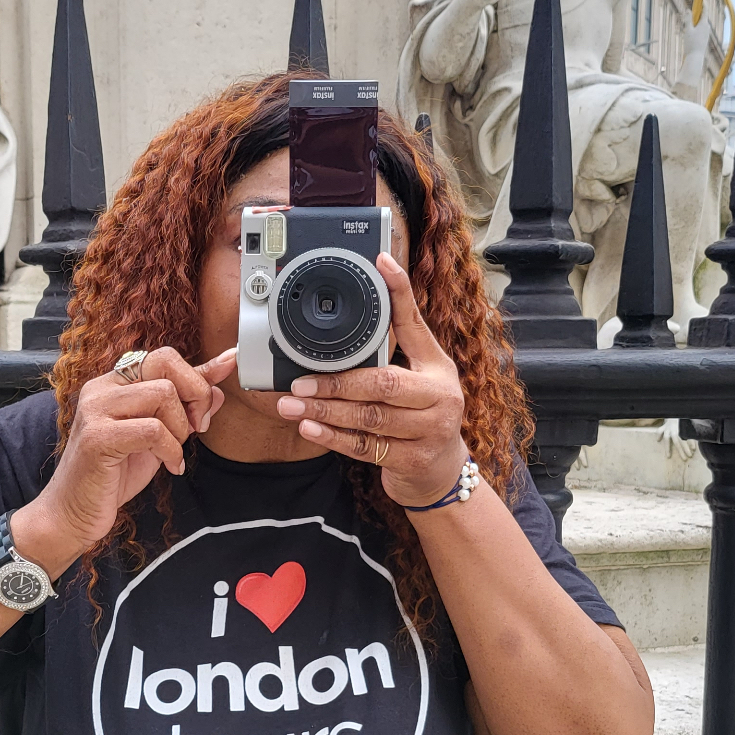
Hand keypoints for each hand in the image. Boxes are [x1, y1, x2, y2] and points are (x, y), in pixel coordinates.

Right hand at [31, 347, 236, 559]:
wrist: (74, 513)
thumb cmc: (112, 475)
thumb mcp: (157, 436)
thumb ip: (184, 408)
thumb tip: (219, 384)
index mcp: (113, 383)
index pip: (165, 357)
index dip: (197, 378)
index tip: (204, 412)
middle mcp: (101, 388)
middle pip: (166, 363)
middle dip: (195, 395)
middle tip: (196, 428)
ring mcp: (96, 410)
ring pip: (163, 394)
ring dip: (181, 428)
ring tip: (173, 452)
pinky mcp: (97, 437)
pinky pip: (153, 430)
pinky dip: (172, 450)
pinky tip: (170, 466)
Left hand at [274, 256, 468, 508]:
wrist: (441, 472)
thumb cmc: (424, 415)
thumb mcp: (421, 377)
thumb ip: (398, 344)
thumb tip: (368, 297)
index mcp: (439, 369)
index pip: (416, 325)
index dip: (400, 292)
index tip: (380, 262)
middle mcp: (441, 398)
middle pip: (384, 385)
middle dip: (336, 383)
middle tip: (299, 383)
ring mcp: (430, 432)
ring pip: (370, 418)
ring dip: (326, 411)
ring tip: (292, 406)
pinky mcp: (412, 462)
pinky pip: (365, 448)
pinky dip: (333, 438)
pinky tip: (310, 429)